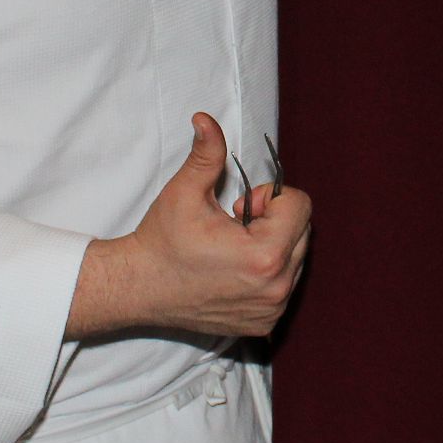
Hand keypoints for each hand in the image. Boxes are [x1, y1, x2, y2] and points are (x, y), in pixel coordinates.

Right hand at [109, 114, 310, 337]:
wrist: (139, 288)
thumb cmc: (162, 240)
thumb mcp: (184, 192)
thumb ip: (207, 154)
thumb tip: (206, 119)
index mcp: (264, 256)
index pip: (301, 206)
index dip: (269, 197)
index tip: (238, 205)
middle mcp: (276, 287)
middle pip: (303, 231)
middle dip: (273, 219)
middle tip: (233, 224)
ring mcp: (272, 310)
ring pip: (297, 257)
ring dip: (273, 244)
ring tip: (232, 248)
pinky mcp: (265, 323)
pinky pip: (285, 284)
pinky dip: (268, 272)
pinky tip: (234, 270)